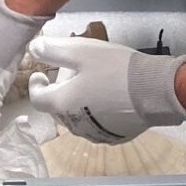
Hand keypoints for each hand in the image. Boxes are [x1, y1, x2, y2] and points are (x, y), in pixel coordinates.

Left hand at [26, 31, 185, 142]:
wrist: (154, 90)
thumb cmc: (115, 68)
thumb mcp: (81, 51)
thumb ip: (53, 50)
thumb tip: (32, 49)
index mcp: (61, 104)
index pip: (37, 98)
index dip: (36, 85)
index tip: (40, 75)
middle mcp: (73, 124)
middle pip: (58, 107)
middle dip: (60, 90)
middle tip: (73, 72)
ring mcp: (94, 134)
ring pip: (76, 117)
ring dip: (77, 102)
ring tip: (92, 84)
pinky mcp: (113, 137)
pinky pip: (97, 125)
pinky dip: (96, 113)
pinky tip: (108, 98)